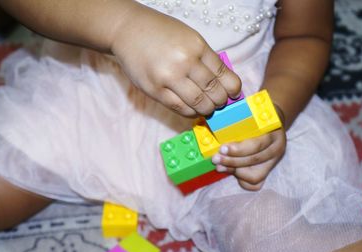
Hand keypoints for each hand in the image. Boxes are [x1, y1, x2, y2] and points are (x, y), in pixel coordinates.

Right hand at [110, 2, 240, 116]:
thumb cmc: (160, 33)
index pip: (223, 73)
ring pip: (199, 103)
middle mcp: (185, 62)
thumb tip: (222, 82)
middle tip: (220, 102)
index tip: (234, 93)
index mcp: (197, 46)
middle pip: (213, 91)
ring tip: (207, 107)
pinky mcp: (155, 90)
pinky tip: (193, 109)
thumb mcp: (189, 37)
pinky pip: (179, 108)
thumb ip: (204, 58)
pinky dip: (191, 112)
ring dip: (207, 109)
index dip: (233, 88)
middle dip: (221, 101)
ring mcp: (168, 77)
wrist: (128, 31)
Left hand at [211, 105, 286, 190]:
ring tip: (219, 166)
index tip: (222, 149)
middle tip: (215, 158)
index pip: (256, 145)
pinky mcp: (268, 171)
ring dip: (234, 171)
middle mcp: (276, 148)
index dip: (238, 149)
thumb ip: (235, 118)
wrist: (271, 120)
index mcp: (273, 130)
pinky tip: (231, 171)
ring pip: (255, 176)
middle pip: (254, 160)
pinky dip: (241, 180)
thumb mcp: (249, 112)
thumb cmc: (255, 115)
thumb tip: (212, 125)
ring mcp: (273, 161)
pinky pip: (255, 184)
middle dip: (231, 161)